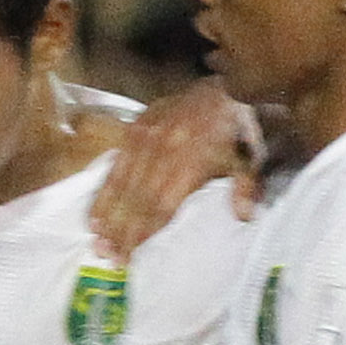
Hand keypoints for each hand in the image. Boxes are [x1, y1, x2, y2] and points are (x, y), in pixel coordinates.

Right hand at [90, 81, 254, 258]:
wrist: (224, 87)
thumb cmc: (238, 131)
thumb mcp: (251, 159)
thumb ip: (245, 188)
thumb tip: (243, 217)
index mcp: (190, 162)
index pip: (160, 206)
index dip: (142, 232)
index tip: (128, 256)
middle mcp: (163, 150)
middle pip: (136, 199)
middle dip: (120, 231)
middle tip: (106, 257)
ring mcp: (146, 137)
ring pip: (121, 183)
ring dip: (107, 214)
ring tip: (96, 241)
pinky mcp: (137, 127)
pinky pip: (116, 162)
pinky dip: (104, 190)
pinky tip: (95, 212)